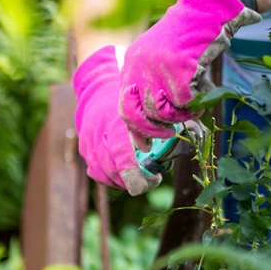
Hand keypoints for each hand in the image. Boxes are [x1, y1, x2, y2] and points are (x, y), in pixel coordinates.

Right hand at [73, 45, 160, 195]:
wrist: (97, 86)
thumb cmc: (128, 97)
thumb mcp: (143, 107)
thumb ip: (156, 125)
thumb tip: (186, 136)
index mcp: (115, 123)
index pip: (121, 157)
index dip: (135, 175)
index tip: (154, 179)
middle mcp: (98, 134)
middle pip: (111, 170)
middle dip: (133, 182)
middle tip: (151, 181)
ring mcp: (87, 141)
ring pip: (101, 173)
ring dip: (121, 183)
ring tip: (138, 181)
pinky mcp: (84, 146)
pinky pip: (93, 170)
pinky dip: (108, 179)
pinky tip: (123, 178)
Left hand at [119, 0, 260, 150]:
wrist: (206, 11)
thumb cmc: (187, 38)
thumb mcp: (159, 60)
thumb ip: (152, 86)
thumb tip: (154, 122)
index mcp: (131, 64)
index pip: (124, 106)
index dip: (134, 130)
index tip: (143, 146)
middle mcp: (139, 67)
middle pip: (140, 115)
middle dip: (155, 130)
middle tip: (170, 133)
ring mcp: (158, 69)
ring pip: (163, 112)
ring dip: (180, 114)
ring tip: (191, 104)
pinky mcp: (179, 71)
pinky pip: (185, 103)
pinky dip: (196, 104)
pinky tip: (202, 92)